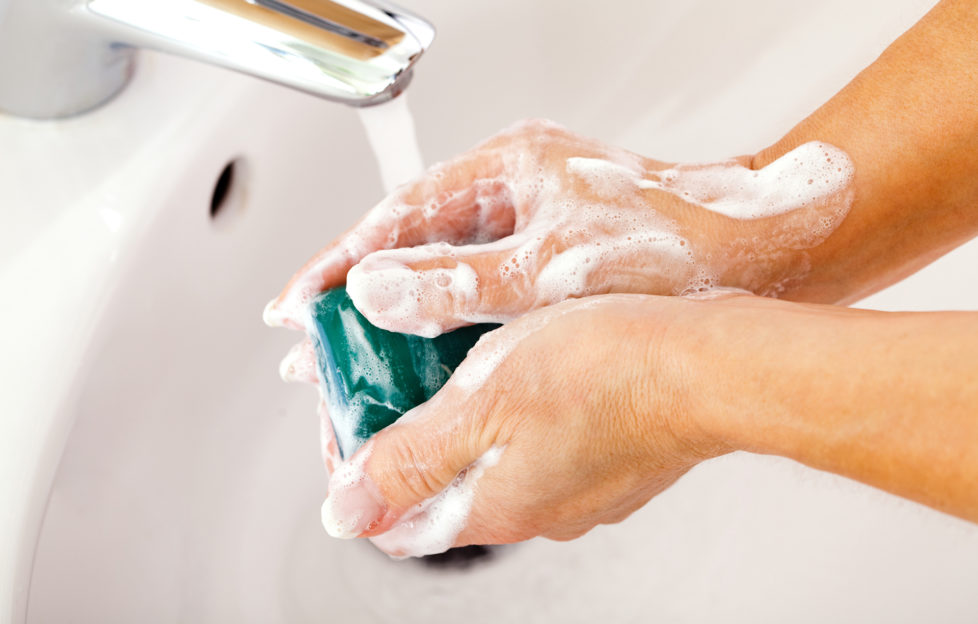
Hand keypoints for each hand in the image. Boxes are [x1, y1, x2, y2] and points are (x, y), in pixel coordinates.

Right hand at [265, 119, 852, 337]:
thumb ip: (457, 284)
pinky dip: (453, 333)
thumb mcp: (552, 270)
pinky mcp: (557, 261)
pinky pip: (484, 296)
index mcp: (506, 171)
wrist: (763, 255)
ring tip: (362, 372)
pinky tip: (435, 369)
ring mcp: (536, 225)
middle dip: (362, 304)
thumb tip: (375, 291)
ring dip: (404, 324)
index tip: (295, 309)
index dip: (338, 266)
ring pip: (445, 275)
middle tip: (318, 353)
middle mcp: (515, 192)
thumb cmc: (679, 242)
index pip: (397, 218)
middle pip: (412, 248)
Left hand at [319, 290, 977, 555]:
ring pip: (489, 455)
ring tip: (448, 353)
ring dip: (457, 413)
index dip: (356, 464)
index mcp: (493, 506)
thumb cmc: (607, 372)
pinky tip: (515, 358)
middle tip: (394, 370)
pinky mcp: (606, 456)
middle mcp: (533, 508)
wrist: (708, 362)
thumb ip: (409, 461)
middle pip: (439, 484)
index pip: (393, 516)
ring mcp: (575, 484)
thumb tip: (347, 511)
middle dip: (404, 431)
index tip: (349, 409)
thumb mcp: (480, 404)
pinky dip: (509, 406)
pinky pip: (536, 438)